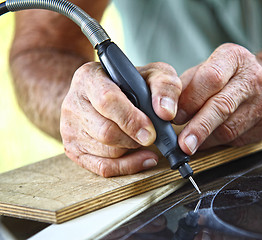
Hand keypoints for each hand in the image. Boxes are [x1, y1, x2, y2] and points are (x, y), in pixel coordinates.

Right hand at [60, 62, 181, 176]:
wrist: (102, 95)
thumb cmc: (130, 84)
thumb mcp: (152, 74)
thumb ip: (165, 86)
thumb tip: (166, 112)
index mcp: (90, 77)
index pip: (107, 100)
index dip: (131, 119)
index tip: (150, 131)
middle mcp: (74, 102)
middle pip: (106, 132)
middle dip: (134, 138)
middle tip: (150, 135)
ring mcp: (69, 128)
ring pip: (107, 151)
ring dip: (131, 149)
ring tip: (141, 138)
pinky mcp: (73, 150)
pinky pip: (102, 167)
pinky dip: (127, 166)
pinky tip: (142, 158)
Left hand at [174, 43, 261, 154]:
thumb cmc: (229, 78)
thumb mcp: (205, 70)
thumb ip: (186, 87)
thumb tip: (167, 111)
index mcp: (234, 57)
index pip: (210, 77)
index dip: (190, 100)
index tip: (174, 116)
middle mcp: (254, 77)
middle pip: (222, 106)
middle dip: (198, 128)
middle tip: (182, 144)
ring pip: (230, 128)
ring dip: (206, 139)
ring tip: (190, 142)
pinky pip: (239, 139)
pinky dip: (220, 143)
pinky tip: (211, 139)